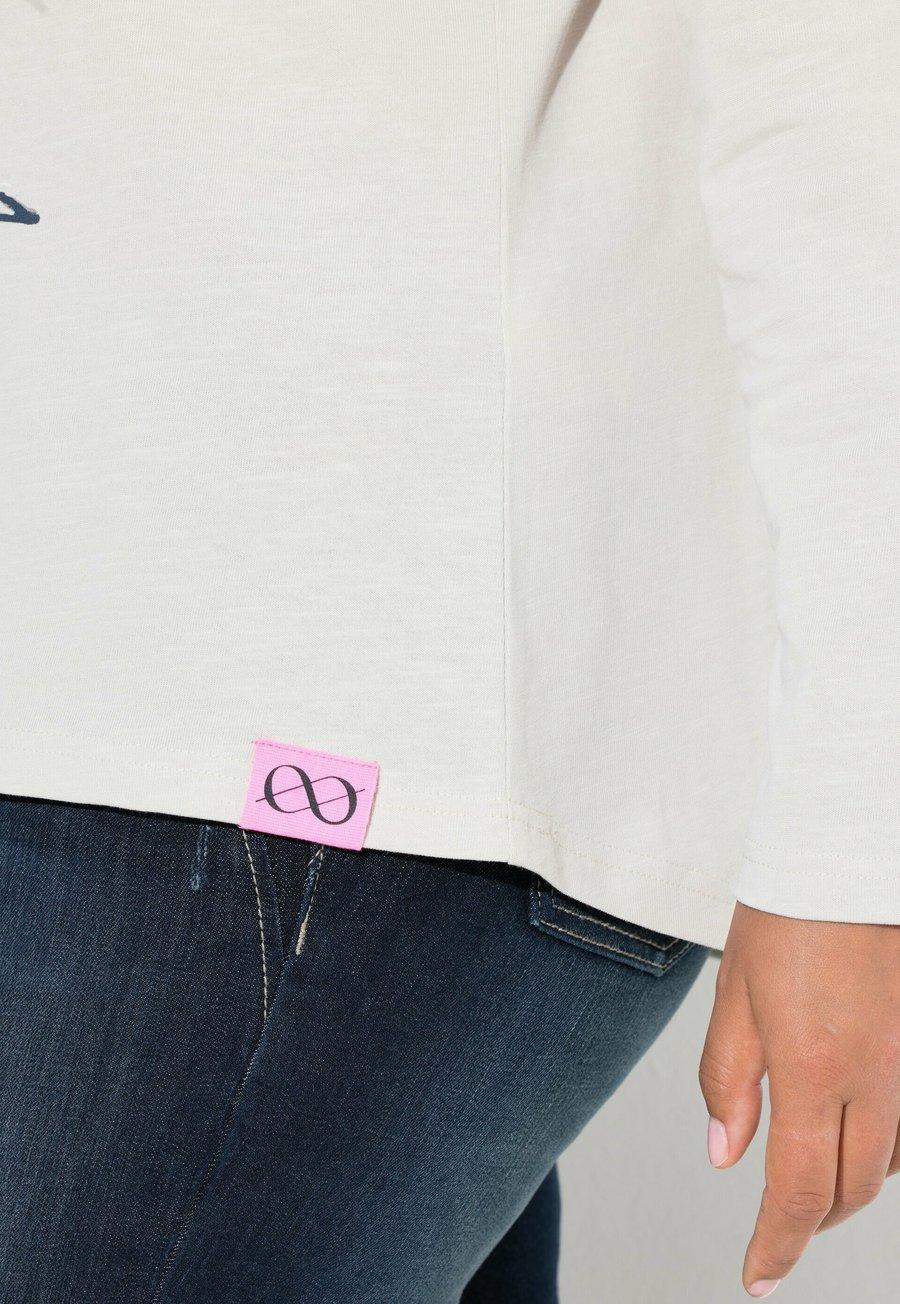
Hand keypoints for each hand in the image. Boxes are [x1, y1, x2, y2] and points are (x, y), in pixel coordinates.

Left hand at [699, 904, 899, 1296]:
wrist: (847, 857)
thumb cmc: (785, 916)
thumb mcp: (734, 996)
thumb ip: (728, 1079)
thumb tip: (725, 1154)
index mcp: (814, 1070)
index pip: (797, 1192)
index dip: (776, 1245)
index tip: (756, 1276)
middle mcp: (873, 1079)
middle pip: (850, 1189)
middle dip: (808, 1221)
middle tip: (771, 1228)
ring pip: (887, 1164)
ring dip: (845, 1186)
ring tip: (805, 1183)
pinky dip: (876, 1148)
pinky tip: (846, 1132)